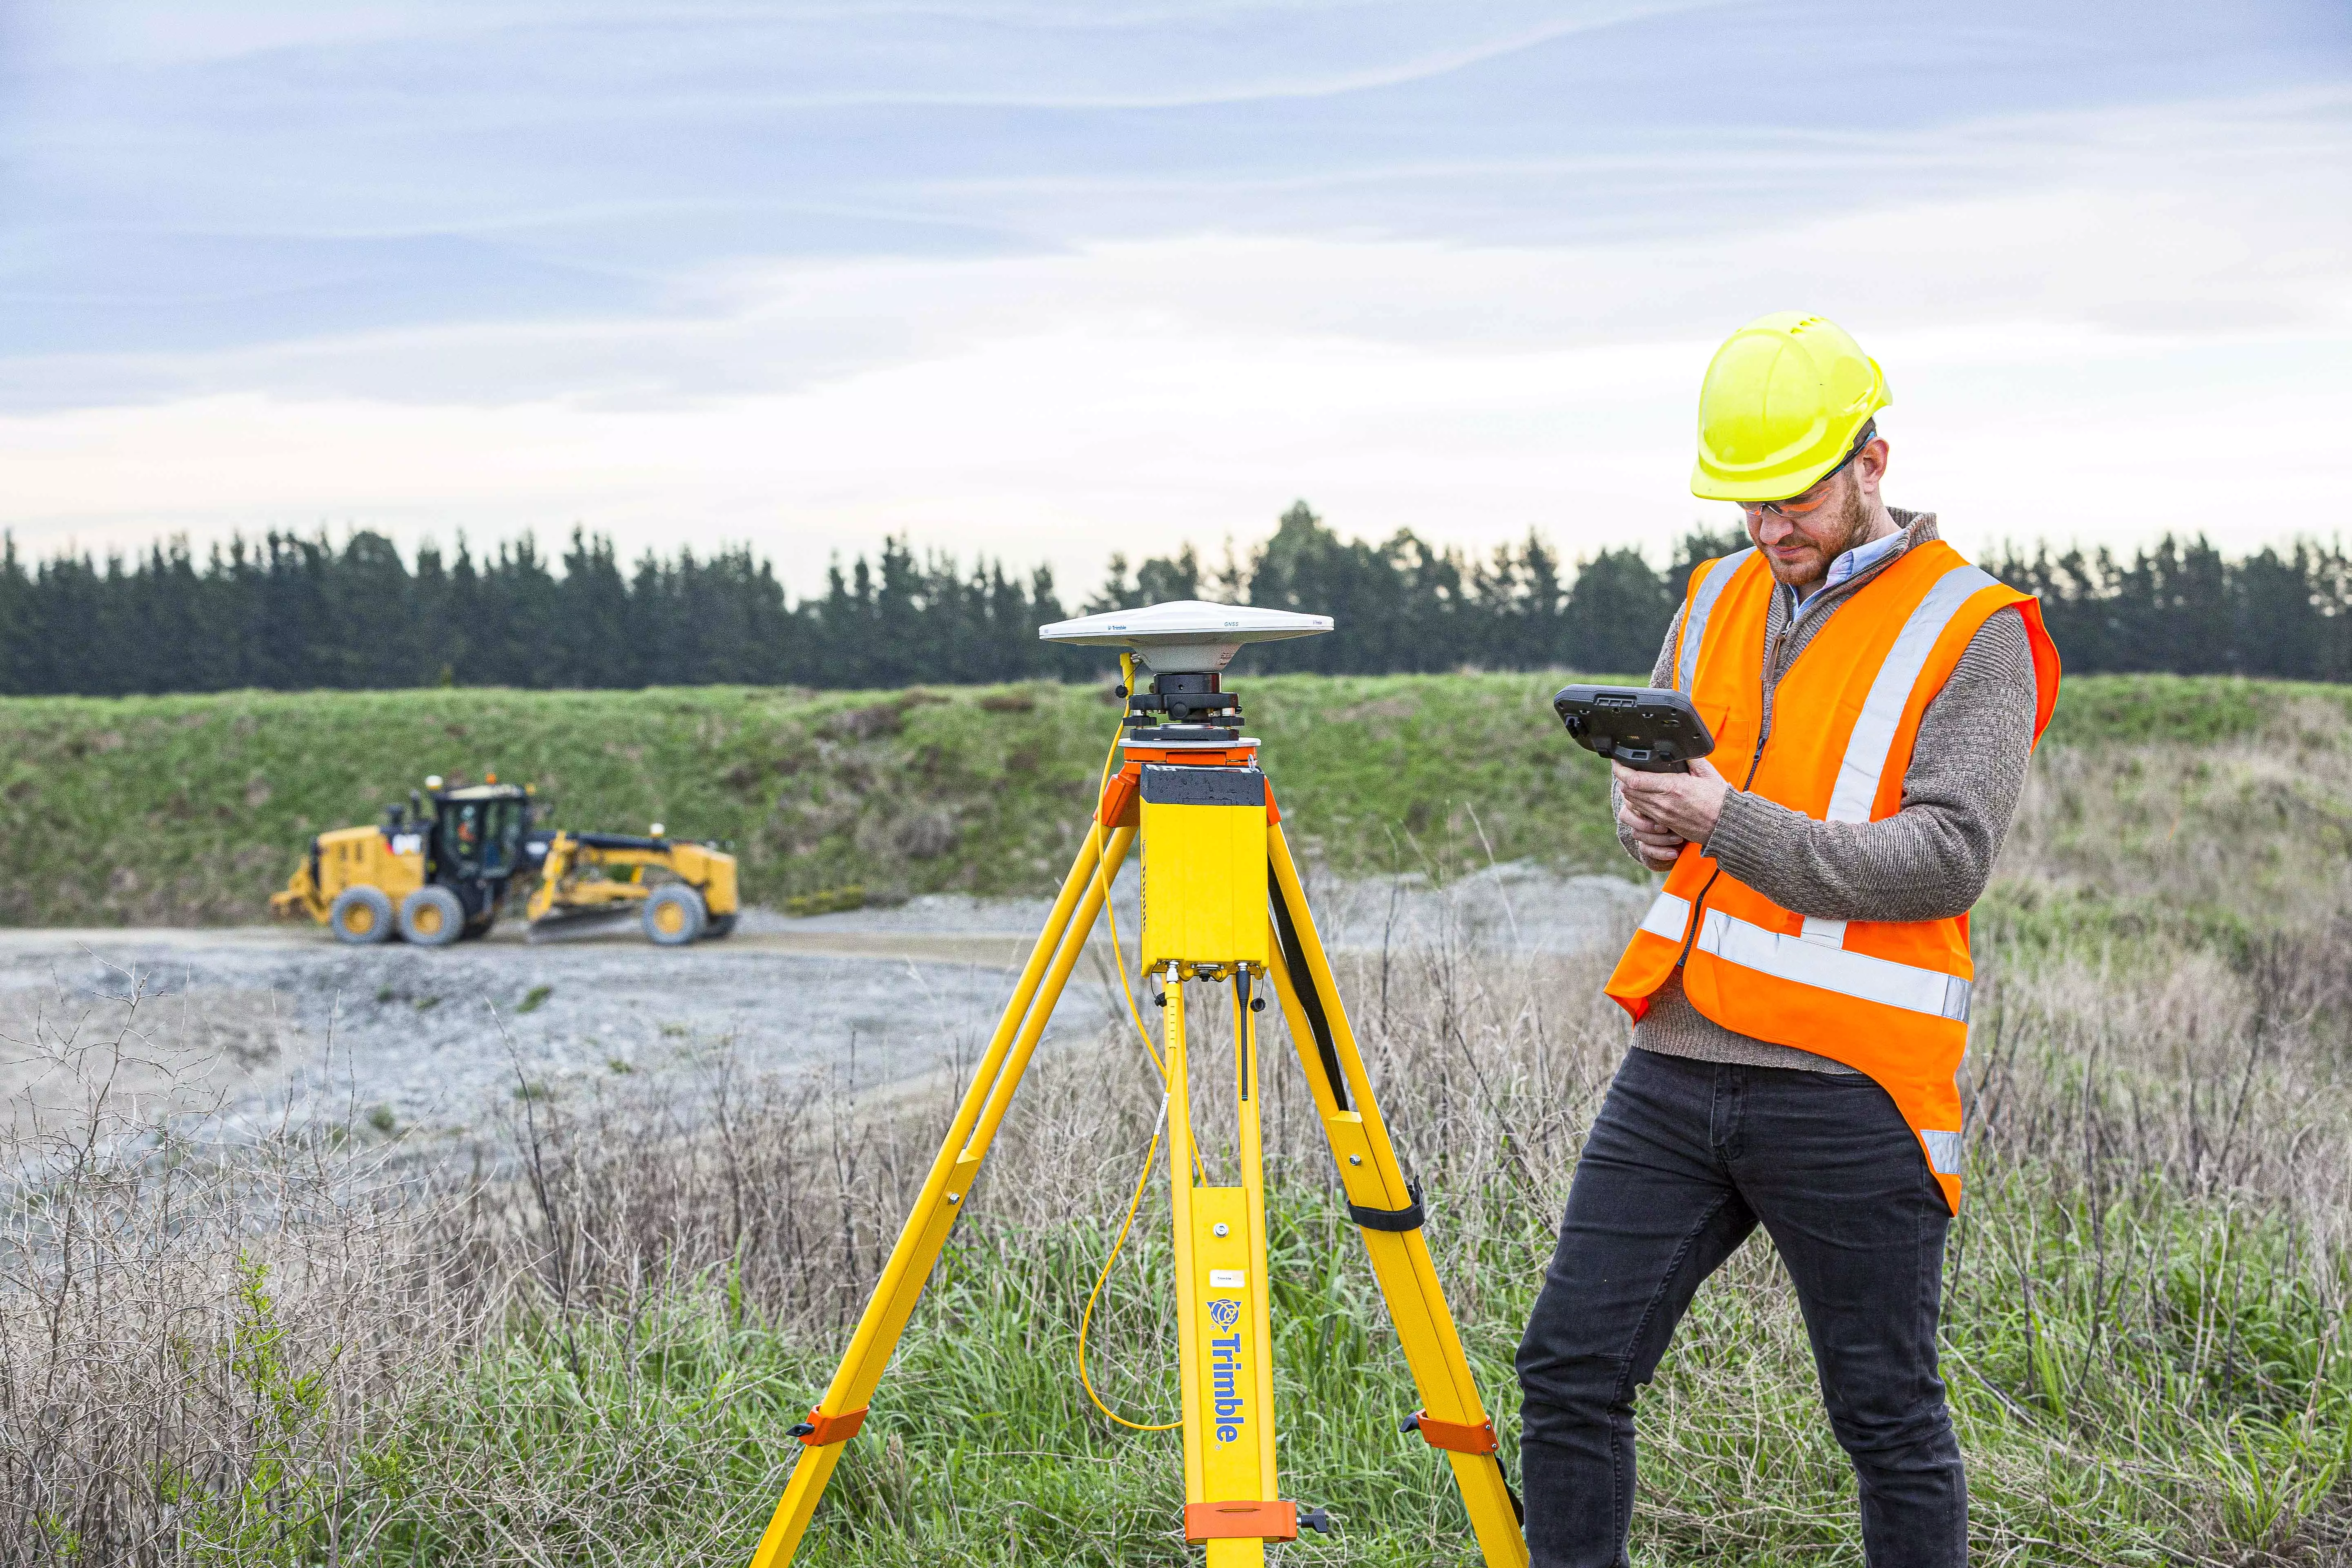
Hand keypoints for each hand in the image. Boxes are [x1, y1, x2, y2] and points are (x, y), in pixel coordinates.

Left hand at [1613, 757, 1731, 864]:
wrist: (1726, 826)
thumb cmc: (1720, 799)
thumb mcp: (1706, 772)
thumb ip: (1690, 757)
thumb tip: (1678, 745)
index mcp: (1672, 787)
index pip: (1634, 779)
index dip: (1620, 769)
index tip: (1616, 761)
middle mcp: (1663, 803)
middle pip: (1628, 790)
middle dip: (1622, 778)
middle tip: (1623, 766)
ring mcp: (1662, 815)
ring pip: (1633, 802)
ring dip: (1629, 790)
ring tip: (1631, 778)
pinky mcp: (1664, 824)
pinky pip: (1642, 812)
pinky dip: (1638, 802)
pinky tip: (1643, 794)